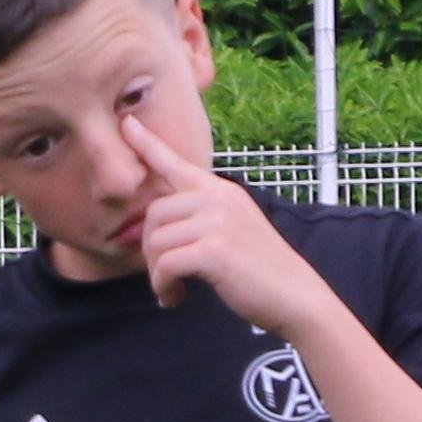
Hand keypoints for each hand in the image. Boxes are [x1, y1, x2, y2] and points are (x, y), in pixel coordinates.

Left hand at [125, 125, 344, 337]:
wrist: (295, 296)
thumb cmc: (259, 270)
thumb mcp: (232, 230)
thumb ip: (198, 220)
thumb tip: (150, 230)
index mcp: (221, 191)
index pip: (176, 163)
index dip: (147, 144)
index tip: (126, 123)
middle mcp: (219, 198)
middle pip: (154, 213)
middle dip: (151, 250)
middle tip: (166, 275)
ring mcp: (217, 221)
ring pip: (155, 241)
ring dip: (156, 273)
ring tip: (173, 290)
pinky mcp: (214, 250)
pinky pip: (165, 265)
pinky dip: (163, 287)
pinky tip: (175, 298)